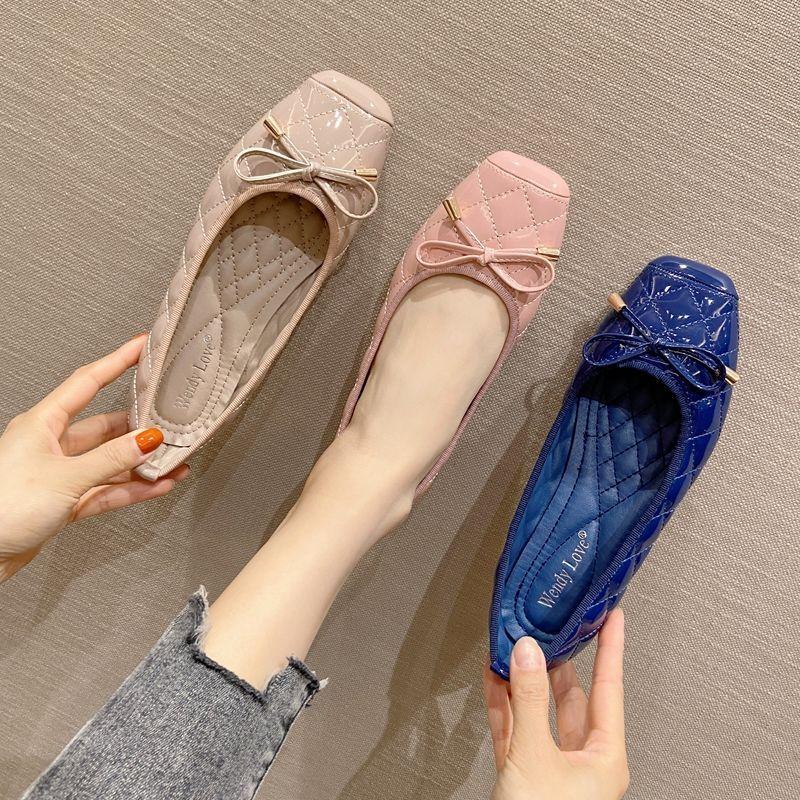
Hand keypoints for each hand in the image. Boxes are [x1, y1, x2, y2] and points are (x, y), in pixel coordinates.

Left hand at [0, 335, 187, 581]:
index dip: (118, 361)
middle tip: (169, 422)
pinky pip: (107, 488)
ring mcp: (58, 473)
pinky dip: (132, 488)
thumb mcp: (66, 476)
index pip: (88, 382)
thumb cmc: (3, 507)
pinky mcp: (64, 500)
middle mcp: (50, 444)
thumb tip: (147, 439)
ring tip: (172, 462)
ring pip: (110, 461)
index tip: (141, 346)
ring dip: (141, 464)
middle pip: (105, 426)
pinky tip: (155, 486)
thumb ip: (112, 458)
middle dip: (140, 427)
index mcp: (42, 423)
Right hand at [484, 609, 628, 799]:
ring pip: (538, 709)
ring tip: (513, 645)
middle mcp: (581, 759)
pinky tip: (494, 679)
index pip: (610, 687)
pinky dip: (502, 702)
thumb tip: (527, 653)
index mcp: (603, 757)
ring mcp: (550, 766)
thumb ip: (529, 700)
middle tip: (550, 625)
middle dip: (556, 659)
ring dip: (523, 678)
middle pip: (570, 695)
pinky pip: (514, 727)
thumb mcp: (536, 758)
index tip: (612, 615)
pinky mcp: (523, 773)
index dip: (610, 647)